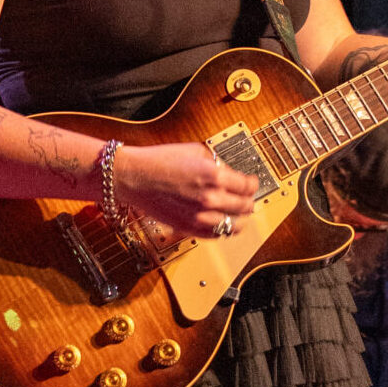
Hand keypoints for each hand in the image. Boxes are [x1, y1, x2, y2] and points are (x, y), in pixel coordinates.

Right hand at [112, 141, 258, 239]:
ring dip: (240, 219)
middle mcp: (209, 198)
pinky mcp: (188, 228)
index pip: (248, 186)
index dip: (254, 184)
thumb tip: (230, 173)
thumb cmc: (158, 161)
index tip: (252, 183)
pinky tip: (223, 222)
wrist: (134, 177)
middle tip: (249, 198)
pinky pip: (216, 235)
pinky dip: (223, 230)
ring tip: (239, 214)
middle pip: (245, 207)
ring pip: (234, 226)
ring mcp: (199, 216)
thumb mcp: (195, 151)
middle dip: (249, 201)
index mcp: (213, 176)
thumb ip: (218, 164)